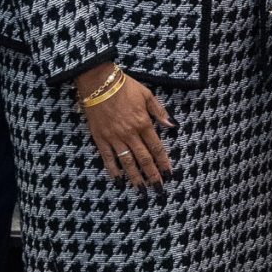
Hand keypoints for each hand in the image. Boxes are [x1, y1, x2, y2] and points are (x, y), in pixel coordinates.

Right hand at [76, 63, 171, 186]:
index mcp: (143, 123)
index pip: (157, 148)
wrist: (98, 82)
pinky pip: (107, 157)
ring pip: (127, 162)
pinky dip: (113, 169)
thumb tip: (172, 125)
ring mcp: (114, 137)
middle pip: (144, 159)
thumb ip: (159, 111)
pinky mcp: (100, 138)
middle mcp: (130, 133)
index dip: (164, 163)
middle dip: (152, 175)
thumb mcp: (147, 95)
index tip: (169, 174)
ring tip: (141, 189)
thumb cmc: (124, 86)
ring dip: (135, 177)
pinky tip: (118, 179)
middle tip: (158, 188)